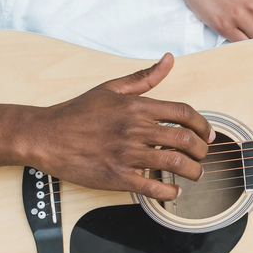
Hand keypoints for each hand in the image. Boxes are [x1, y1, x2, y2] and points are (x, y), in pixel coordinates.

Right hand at [0, 53, 213, 201]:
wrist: (44, 136)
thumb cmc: (77, 112)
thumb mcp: (111, 88)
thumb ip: (144, 77)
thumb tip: (168, 60)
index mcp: (136, 106)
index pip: (183, 113)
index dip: (202, 124)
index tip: (208, 134)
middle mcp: (134, 129)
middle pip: (185, 139)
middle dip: (202, 150)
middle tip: (203, 155)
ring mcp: (126, 154)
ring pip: (175, 164)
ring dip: (193, 171)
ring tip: (194, 174)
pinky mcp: (116, 177)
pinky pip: (153, 187)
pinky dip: (170, 192)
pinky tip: (174, 192)